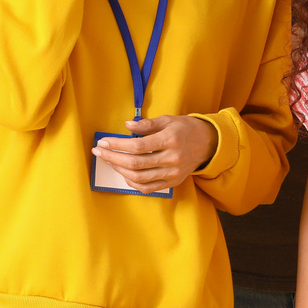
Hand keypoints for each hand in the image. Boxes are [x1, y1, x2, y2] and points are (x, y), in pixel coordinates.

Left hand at [92, 115, 218, 193]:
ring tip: (109, 161)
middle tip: (99, 152)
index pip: (137, 146)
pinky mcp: (172, 182)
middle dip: (113, 158)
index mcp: (170, 140)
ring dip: (119, 170)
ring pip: (139, 178)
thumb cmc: (186, 129)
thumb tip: (127, 125)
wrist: (208, 144)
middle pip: (135, 164)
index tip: (103, 142)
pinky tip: (124, 173)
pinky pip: (148, 188)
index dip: (117, 145)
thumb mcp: (168, 120)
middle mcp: (171, 158)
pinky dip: (133, 183)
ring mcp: (172, 173)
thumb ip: (146, 124)